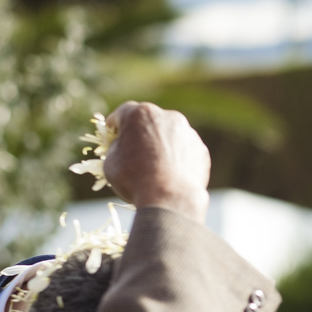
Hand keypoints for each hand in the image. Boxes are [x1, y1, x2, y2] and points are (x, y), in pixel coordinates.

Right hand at [103, 101, 210, 222]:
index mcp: (140, 114)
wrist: (169, 198)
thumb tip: (122, 145)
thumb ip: (116, 146)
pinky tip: (171, 174)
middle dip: (140, 133)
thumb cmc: (134, 179)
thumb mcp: (110, 161)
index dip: (115, 126)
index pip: (123, 113)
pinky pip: (185, 150)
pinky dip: (178, 158)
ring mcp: (188, 132)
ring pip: (169, 135)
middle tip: (134, 151)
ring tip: (155, 167)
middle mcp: (167, 116)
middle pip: (149, 121)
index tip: (112, 136)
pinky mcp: (201, 149)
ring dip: (161, 145)